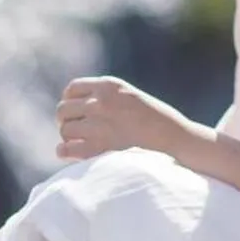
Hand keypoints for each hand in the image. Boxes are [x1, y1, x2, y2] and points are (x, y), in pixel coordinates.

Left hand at [56, 76, 196, 162]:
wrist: (176, 141)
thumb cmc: (158, 122)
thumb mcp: (132, 98)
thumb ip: (107, 98)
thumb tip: (79, 109)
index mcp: (109, 86)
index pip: (72, 89)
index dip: (70, 102)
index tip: (76, 113)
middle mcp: (100, 102)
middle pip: (63, 109)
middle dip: (67, 121)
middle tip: (76, 131)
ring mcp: (98, 125)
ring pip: (65, 130)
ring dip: (69, 137)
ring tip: (80, 143)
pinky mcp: (98, 148)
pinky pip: (66, 149)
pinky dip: (64, 151)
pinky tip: (69, 154)